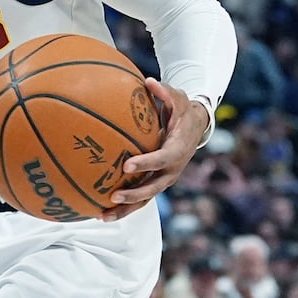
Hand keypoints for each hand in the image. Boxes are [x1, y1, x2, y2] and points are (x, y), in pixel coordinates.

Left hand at [104, 78, 210, 220]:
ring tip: (102, 216)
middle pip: (153, 188)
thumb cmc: (183, 110)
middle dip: (134, 194)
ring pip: (145, 199)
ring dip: (126, 209)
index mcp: (177, 150)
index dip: (146, 164)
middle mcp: (172, 169)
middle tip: (114, 196)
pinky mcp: (157, 182)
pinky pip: (141, 198)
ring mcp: (165, 179)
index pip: (162, 159)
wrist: (196, 127)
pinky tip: (101, 211)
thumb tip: (149, 81)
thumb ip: (164, 92)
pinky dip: (124, 207)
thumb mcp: (178, 98)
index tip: (126, 165)